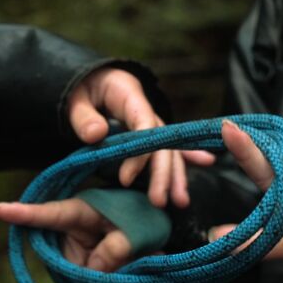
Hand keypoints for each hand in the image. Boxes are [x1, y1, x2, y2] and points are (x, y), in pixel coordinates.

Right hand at [0, 199, 131, 282]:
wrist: (146, 227)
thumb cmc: (137, 217)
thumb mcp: (135, 226)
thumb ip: (116, 246)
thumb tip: (95, 271)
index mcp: (78, 212)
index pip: (48, 214)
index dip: (24, 213)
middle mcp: (69, 235)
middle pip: (64, 261)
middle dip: (85, 281)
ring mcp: (75, 255)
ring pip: (79, 279)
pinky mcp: (83, 270)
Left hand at [67, 68, 214, 207]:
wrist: (92, 79)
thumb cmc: (82, 89)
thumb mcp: (75, 98)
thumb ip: (83, 116)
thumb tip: (96, 135)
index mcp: (131, 97)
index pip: (144, 127)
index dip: (139, 155)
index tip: (125, 179)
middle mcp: (147, 111)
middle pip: (161, 144)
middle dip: (163, 174)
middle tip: (159, 201)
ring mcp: (151, 123)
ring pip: (168, 150)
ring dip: (176, 176)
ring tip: (181, 202)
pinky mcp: (150, 133)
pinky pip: (169, 147)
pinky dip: (188, 155)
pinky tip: (206, 162)